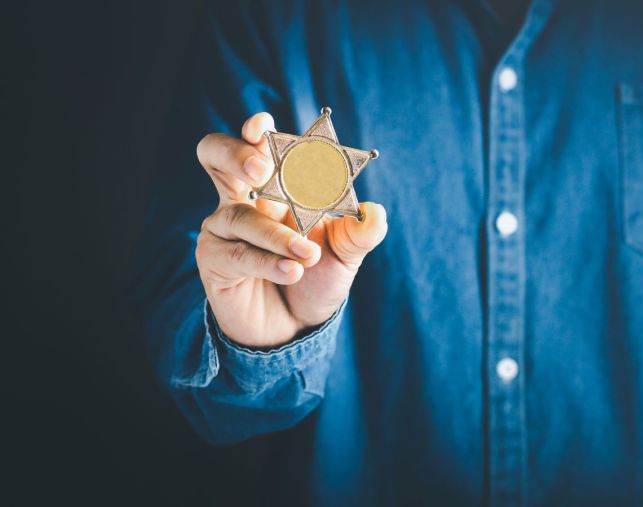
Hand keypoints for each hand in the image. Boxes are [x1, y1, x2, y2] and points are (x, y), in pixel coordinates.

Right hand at [194, 112, 386, 347]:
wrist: (298, 328)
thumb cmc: (317, 279)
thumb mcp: (346, 254)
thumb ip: (361, 231)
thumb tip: (374, 212)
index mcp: (275, 184)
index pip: (256, 145)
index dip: (255, 131)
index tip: (264, 127)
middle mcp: (242, 198)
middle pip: (216, 155)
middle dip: (236, 155)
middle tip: (261, 170)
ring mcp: (223, 228)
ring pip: (239, 214)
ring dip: (276, 234)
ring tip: (307, 254)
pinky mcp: (214, 260)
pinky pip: (237, 254)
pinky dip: (268, 262)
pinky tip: (292, 272)